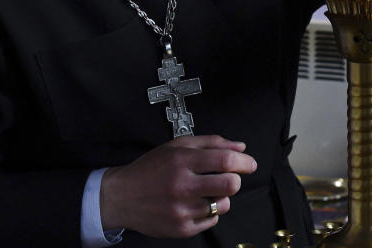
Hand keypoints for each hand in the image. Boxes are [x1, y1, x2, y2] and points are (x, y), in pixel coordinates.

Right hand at [100, 135, 256, 237]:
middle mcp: (182, 186)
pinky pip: (212, 221)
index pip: (225, 160)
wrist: (122, 197)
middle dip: (236, 180)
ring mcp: (182, 210)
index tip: (250, 164)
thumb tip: (240, 146)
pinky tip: (195, 204)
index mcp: (182, 161)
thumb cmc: (151, 168)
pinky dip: (209, 212)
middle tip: (228, 178)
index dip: (244, 161)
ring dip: (222, 197)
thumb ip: (211, 143)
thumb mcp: (177, 146)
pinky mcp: (181, 229)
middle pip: (230, 185)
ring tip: (206, 192)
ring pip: (224, 204)